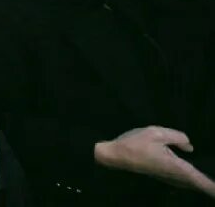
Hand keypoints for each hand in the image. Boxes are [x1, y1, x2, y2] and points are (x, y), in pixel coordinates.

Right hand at [95, 126, 214, 197]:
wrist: (115, 156)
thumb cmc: (135, 143)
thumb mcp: (156, 133)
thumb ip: (176, 137)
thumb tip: (189, 146)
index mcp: (175, 166)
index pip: (200, 179)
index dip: (212, 187)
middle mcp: (174, 175)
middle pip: (197, 184)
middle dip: (208, 185)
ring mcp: (167, 177)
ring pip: (189, 183)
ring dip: (200, 183)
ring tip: (209, 183)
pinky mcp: (161, 175)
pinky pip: (182, 182)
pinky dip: (191, 181)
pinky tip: (192, 177)